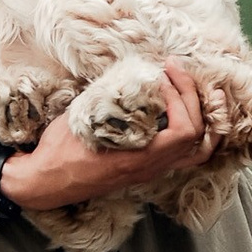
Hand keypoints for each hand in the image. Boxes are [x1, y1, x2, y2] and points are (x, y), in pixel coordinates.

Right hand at [1, 66, 213, 210]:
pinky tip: (186, 111)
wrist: (46, 182)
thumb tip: (132, 74)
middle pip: (196, 137)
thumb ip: (110, 99)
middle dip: (192, 97)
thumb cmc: (59, 152)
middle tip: (175, 69)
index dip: (181, 98)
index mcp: (138, 160)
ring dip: (204, 118)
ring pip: (197, 152)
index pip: (183, 132)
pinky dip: (193, 132)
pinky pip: (183, 155)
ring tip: (206, 94)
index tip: (161, 77)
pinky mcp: (146, 169)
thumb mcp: (82, 119)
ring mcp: (150, 171)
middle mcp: (151, 168)